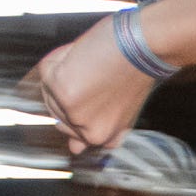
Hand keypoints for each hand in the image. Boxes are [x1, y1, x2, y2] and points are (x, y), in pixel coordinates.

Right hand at [25, 16, 156, 155]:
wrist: (147, 46)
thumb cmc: (135, 70)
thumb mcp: (121, 110)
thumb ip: (96, 129)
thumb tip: (74, 150)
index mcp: (102, 138)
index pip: (69, 129)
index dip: (79, 103)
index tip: (90, 92)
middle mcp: (88, 132)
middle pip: (55, 110)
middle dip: (68, 90)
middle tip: (98, 76)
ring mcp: (73, 112)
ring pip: (48, 88)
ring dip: (65, 72)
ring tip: (94, 67)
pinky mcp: (61, 89)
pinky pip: (48, 68)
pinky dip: (62, 56)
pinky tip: (86, 57)